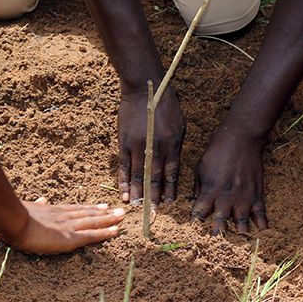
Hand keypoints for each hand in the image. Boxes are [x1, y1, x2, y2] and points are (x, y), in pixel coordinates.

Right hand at [9, 198, 124, 254]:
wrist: (15, 221)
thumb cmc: (16, 216)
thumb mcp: (28, 207)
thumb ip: (37, 205)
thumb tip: (41, 199)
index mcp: (54, 210)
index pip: (76, 209)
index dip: (90, 208)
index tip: (102, 205)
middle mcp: (64, 216)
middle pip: (88, 213)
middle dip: (105, 212)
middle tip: (119, 210)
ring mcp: (68, 225)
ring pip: (93, 221)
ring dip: (109, 219)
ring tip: (121, 216)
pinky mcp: (70, 237)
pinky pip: (91, 235)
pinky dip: (104, 233)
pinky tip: (115, 231)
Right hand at [117, 85, 184, 205]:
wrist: (144, 88)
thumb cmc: (165, 104)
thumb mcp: (179, 124)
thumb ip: (176, 145)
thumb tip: (173, 165)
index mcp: (172, 144)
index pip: (171, 173)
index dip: (170, 190)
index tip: (169, 204)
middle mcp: (156, 147)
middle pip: (154, 178)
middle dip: (153, 197)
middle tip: (152, 214)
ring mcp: (138, 145)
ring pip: (137, 175)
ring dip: (137, 193)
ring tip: (136, 208)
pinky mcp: (124, 142)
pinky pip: (123, 165)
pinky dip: (123, 180)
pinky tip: (123, 192)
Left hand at [191, 127, 267, 234]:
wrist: (242, 137)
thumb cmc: (218, 149)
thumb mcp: (201, 165)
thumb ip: (198, 186)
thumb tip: (196, 200)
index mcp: (209, 191)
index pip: (199, 215)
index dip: (195, 222)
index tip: (193, 228)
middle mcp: (226, 198)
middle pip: (219, 226)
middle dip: (215, 235)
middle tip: (213, 242)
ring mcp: (243, 198)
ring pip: (241, 226)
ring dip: (237, 234)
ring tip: (235, 242)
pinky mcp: (257, 195)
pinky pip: (261, 216)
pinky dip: (261, 227)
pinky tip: (260, 234)